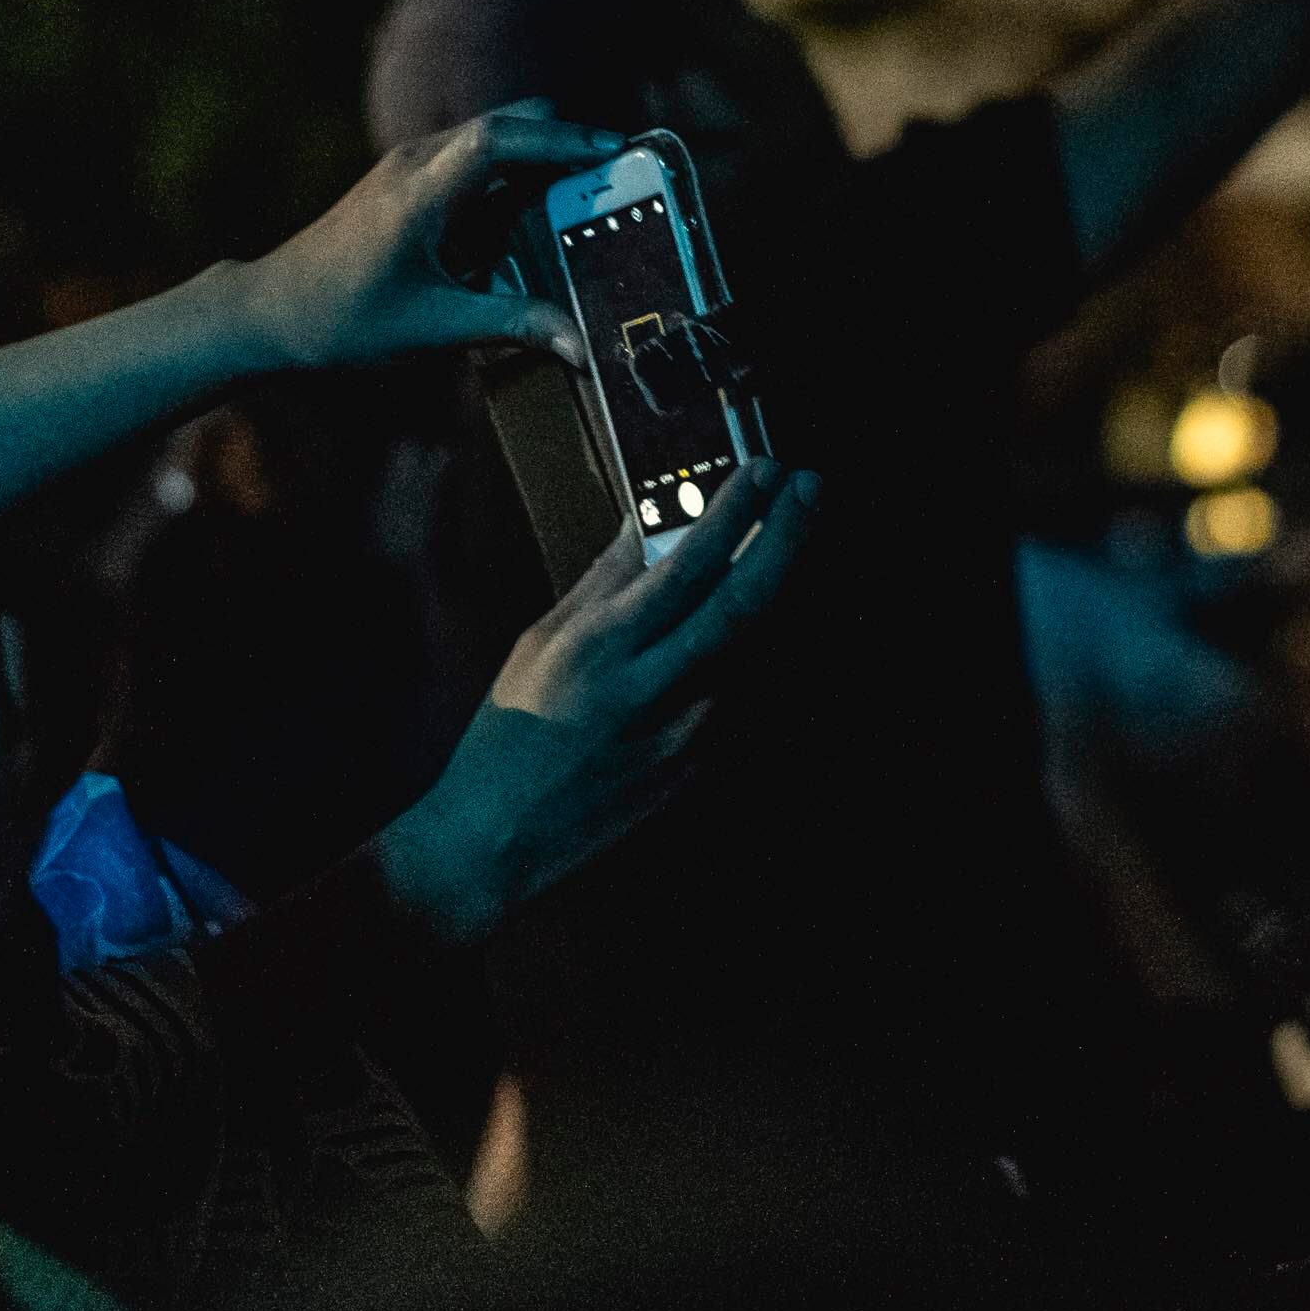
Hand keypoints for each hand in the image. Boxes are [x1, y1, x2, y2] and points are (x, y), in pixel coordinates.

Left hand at [237, 100, 624, 371]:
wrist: (271, 310)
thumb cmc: (343, 320)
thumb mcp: (432, 328)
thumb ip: (511, 325)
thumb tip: (579, 345)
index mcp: (421, 192)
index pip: (501, 139)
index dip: (561, 141)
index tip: (612, 153)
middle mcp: (416, 163)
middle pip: (508, 122)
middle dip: (564, 142)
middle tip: (616, 174)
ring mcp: (409, 166)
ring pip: (493, 137)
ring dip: (540, 159)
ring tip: (588, 196)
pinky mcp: (408, 179)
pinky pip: (474, 159)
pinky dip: (513, 176)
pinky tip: (534, 218)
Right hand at [374, 459, 821, 943]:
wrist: (498, 839)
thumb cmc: (509, 736)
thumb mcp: (539, 643)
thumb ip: (600, 584)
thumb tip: (640, 526)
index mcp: (600, 648)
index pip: (685, 565)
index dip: (735, 512)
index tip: (765, 472)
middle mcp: (651, 690)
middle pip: (743, 603)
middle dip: (787, 536)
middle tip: (811, 488)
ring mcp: (684, 734)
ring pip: (758, 648)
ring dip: (784, 589)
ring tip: (798, 538)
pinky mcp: (699, 767)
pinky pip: (744, 694)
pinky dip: (761, 649)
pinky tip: (770, 617)